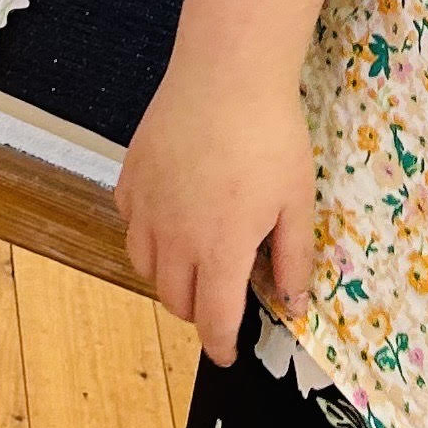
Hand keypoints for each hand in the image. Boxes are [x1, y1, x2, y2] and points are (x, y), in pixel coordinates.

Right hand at [118, 59, 315, 368]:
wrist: (227, 74)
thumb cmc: (271, 136)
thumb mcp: (297, 201)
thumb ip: (294, 259)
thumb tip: (293, 304)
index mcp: (219, 251)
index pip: (214, 321)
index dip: (222, 346)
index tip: (228, 353)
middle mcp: (174, 239)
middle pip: (176, 301)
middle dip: (200, 311)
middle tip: (223, 296)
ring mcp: (145, 208)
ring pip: (146, 268)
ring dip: (170, 277)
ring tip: (196, 259)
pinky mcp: (130, 179)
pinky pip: (131, 225)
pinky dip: (149, 235)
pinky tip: (172, 214)